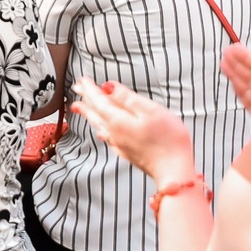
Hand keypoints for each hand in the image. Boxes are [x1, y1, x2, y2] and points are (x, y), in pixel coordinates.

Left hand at [71, 76, 198, 187]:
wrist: (174, 171)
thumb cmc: (168, 140)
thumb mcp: (150, 110)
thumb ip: (126, 98)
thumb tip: (108, 87)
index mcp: (118, 120)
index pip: (98, 100)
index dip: (89, 89)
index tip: (82, 80)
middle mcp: (115, 133)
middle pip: (95, 112)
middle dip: (85, 99)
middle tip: (76, 88)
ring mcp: (120, 144)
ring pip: (99, 124)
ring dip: (89, 113)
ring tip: (80, 108)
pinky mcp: (127, 153)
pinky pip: (107, 137)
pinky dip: (101, 129)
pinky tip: (101, 131)